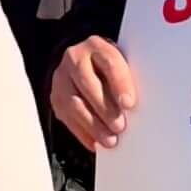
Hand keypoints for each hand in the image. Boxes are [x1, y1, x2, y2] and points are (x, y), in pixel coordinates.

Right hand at [48, 33, 148, 159]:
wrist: (84, 62)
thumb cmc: (110, 68)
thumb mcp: (122, 65)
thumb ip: (127, 81)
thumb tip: (134, 108)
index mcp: (97, 47)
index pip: (109, 63)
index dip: (120, 84)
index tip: (129, 104)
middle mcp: (75, 58)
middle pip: (88, 84)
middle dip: (104, 108)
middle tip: (119, 127)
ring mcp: (61, 78)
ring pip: (74, 103)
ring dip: (93, 125)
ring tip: (110, 140)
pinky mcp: (56, 97)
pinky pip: (66, 118)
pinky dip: (82, 133)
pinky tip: (96, 143)